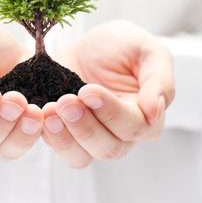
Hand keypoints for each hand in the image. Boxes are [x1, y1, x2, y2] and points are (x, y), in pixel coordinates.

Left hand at [42, 20, 174, 168]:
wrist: (88, 46)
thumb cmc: (122, 45)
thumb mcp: (147, 50)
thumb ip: (159, 78)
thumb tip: (156, 111)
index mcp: (145, 115)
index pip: (135, 127)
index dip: (111, 113)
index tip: (88, 90)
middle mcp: (121, 133)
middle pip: (108, 148)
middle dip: (85, 126)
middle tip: (65, 101)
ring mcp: (93, 135)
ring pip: (83, 157)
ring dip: (66, 137)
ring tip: (50, 112)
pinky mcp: (68, 133)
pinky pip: (61, 149)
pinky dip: (51, 137)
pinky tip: (42, 116)